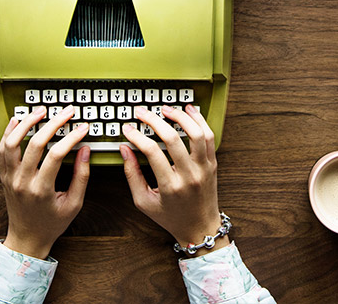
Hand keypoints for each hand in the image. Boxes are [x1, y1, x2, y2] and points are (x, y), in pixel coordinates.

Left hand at [0, 105, 90, 259]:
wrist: (27, 237)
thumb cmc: (52, 223)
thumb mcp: (74, 204)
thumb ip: (81, 176)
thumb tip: (86, 150)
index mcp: (41, 190)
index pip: (56, 155)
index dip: (71, 137)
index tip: (82, 128)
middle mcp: (22, 182)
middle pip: (36, 143)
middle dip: (53, 123)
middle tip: (66, 112)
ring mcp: (10, 177)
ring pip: (13, 142)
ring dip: (27, 122)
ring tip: (41, 110)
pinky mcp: (3, 175)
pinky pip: (2, 149)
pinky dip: (9, 132)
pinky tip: (18, 120)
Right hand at [120, 104, 228, 255]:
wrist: (200, 228)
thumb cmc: (171, 217)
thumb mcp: (144, 202)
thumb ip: (132, 175)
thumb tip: (125, 150)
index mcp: (170, 186)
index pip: (151, 152)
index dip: (137, 136)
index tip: (128, 128)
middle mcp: (189, 176)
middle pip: (172, 139)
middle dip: (154, 121)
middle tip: (142, 112)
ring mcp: (203, 169)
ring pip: (196, 134)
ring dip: (180, 117)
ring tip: (166, 108)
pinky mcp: (212, 164)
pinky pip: (209, 137)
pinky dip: (200, 121)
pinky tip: (189, 111)